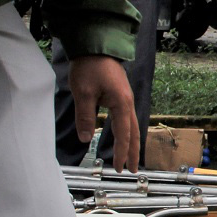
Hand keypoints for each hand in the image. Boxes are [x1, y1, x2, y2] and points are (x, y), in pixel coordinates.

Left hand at [69, 54, 138, 171]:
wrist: (96, 46)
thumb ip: (84, 117)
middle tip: (131, 170)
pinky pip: (127, 118)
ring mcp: (126, 99)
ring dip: (131, 143)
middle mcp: (128, 103)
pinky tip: (124, 137)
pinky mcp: (121, 95)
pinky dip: (128, 132)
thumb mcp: (83, 93)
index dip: (120, 153)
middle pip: (134, 133)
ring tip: (130, 158)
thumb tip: (84, 138)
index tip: (117, 168)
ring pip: (132, 126)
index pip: (123, 134)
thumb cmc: (90, 67)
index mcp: (121, 103)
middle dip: (132, 153)